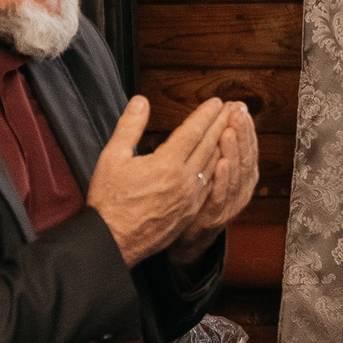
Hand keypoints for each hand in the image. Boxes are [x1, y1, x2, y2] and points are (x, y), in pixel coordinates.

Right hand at [89, 95, 234, 265]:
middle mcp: (184, 180)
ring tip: (231, 131)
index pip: (193, 131)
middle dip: (221, 124)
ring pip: (213, 166)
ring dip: (224, 145)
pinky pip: (210, 185)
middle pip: (209, 146)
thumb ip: (130, 126)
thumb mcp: (112, 156)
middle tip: (232, 110)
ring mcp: (190, 198)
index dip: (206, 114)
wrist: (113, 241)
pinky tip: (220, 163)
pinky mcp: (190, 212)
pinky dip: (217, 170)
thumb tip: (141, 101)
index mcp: (167, 164)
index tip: (217, 102)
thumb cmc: (110, 200)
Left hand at [169, 103, 259, 266]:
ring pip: (236, 175)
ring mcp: (229, 203)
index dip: (246, 127)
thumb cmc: (199, 197)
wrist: (188, 235)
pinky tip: (220, 164)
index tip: (239, 108)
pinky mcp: (214, 216)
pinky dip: (222, 180)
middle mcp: (240, 188)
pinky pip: (220, 196)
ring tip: (228, 132)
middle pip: (245, 157)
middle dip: (242, 133)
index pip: (247, 146)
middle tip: (237, 113)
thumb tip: (223, 113)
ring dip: (233, 152)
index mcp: (241, 174)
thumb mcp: (213, 168)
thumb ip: (219, 146)